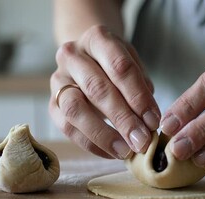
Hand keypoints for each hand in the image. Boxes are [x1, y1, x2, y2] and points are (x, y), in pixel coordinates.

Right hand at [49, 25, 159, 158]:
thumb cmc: (115, 64)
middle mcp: (72, 55)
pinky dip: (91, 144)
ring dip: (103, 134)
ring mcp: (57, 79)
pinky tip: (112, 152)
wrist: (87, 58)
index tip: (154, 120)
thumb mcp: (133, 64)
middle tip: (142, 140)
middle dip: (123, 118)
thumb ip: (141, 88)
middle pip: (97, 88)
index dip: (138, 96)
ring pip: (75, 109)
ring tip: (126, 150)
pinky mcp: (51, 103)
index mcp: (97, 38)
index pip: (119, 67)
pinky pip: (67, 128)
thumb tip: (149, 121)